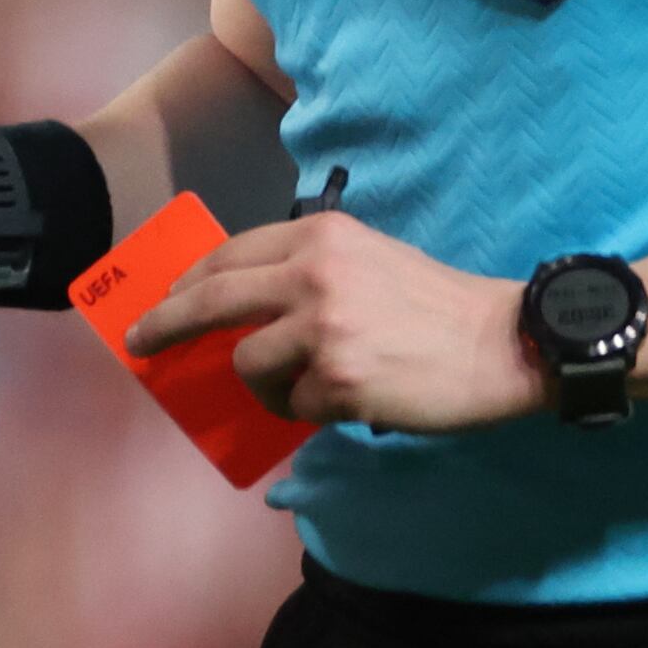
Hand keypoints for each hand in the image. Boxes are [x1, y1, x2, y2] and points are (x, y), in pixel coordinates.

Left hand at [122, 211, 544, 432]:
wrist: (506, 343)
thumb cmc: (439, 305)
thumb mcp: (368, 259)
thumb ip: (308, 272)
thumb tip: (245, 307)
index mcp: (318, 237)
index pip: (228, 257)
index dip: (188, 282)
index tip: (163, 300)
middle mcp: (311, 275)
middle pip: (210, 299)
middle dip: (164, 323)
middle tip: (141, 343)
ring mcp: (321, 329)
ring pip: (249, 363)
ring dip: (268, 385)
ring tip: (308, 389)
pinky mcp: (337, 381)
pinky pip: (294, 405)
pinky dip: (313, 411)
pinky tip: (352, 401)